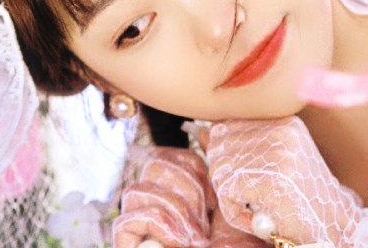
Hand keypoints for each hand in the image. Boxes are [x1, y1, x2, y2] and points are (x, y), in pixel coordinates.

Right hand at [112, 146, 266, 247]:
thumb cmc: (239, 245)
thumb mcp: (236, 202)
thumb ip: (220, 166)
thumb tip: (206, 131)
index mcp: (179, 189)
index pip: (168, 154)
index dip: (193, 168)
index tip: (214, 197)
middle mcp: (155, 203)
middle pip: (151, 165)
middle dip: (187, 189)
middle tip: (207, 219)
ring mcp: (139, 226)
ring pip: (136, 190)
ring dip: (176, 211)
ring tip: (196, 237)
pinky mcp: (127, 243)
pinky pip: (128, 219)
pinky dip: (160, 225)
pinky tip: (181, 242)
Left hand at [207, 117, 361, 245]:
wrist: (333, 226)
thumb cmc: (301, 197)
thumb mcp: (273, 161)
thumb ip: (239, 143)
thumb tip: (200, 131)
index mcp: (282, 119)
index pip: (226, 125)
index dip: (226, 154)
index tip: (247, 174)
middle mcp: (280, 130)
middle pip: (219, 147)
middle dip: (227, 175)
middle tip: (254, 193)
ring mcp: (276, 154)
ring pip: (220, 170)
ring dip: (233, 195)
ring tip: (260, 203)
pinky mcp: (269, 180)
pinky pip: (227, 194)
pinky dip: (236, 211)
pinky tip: (261, 214)